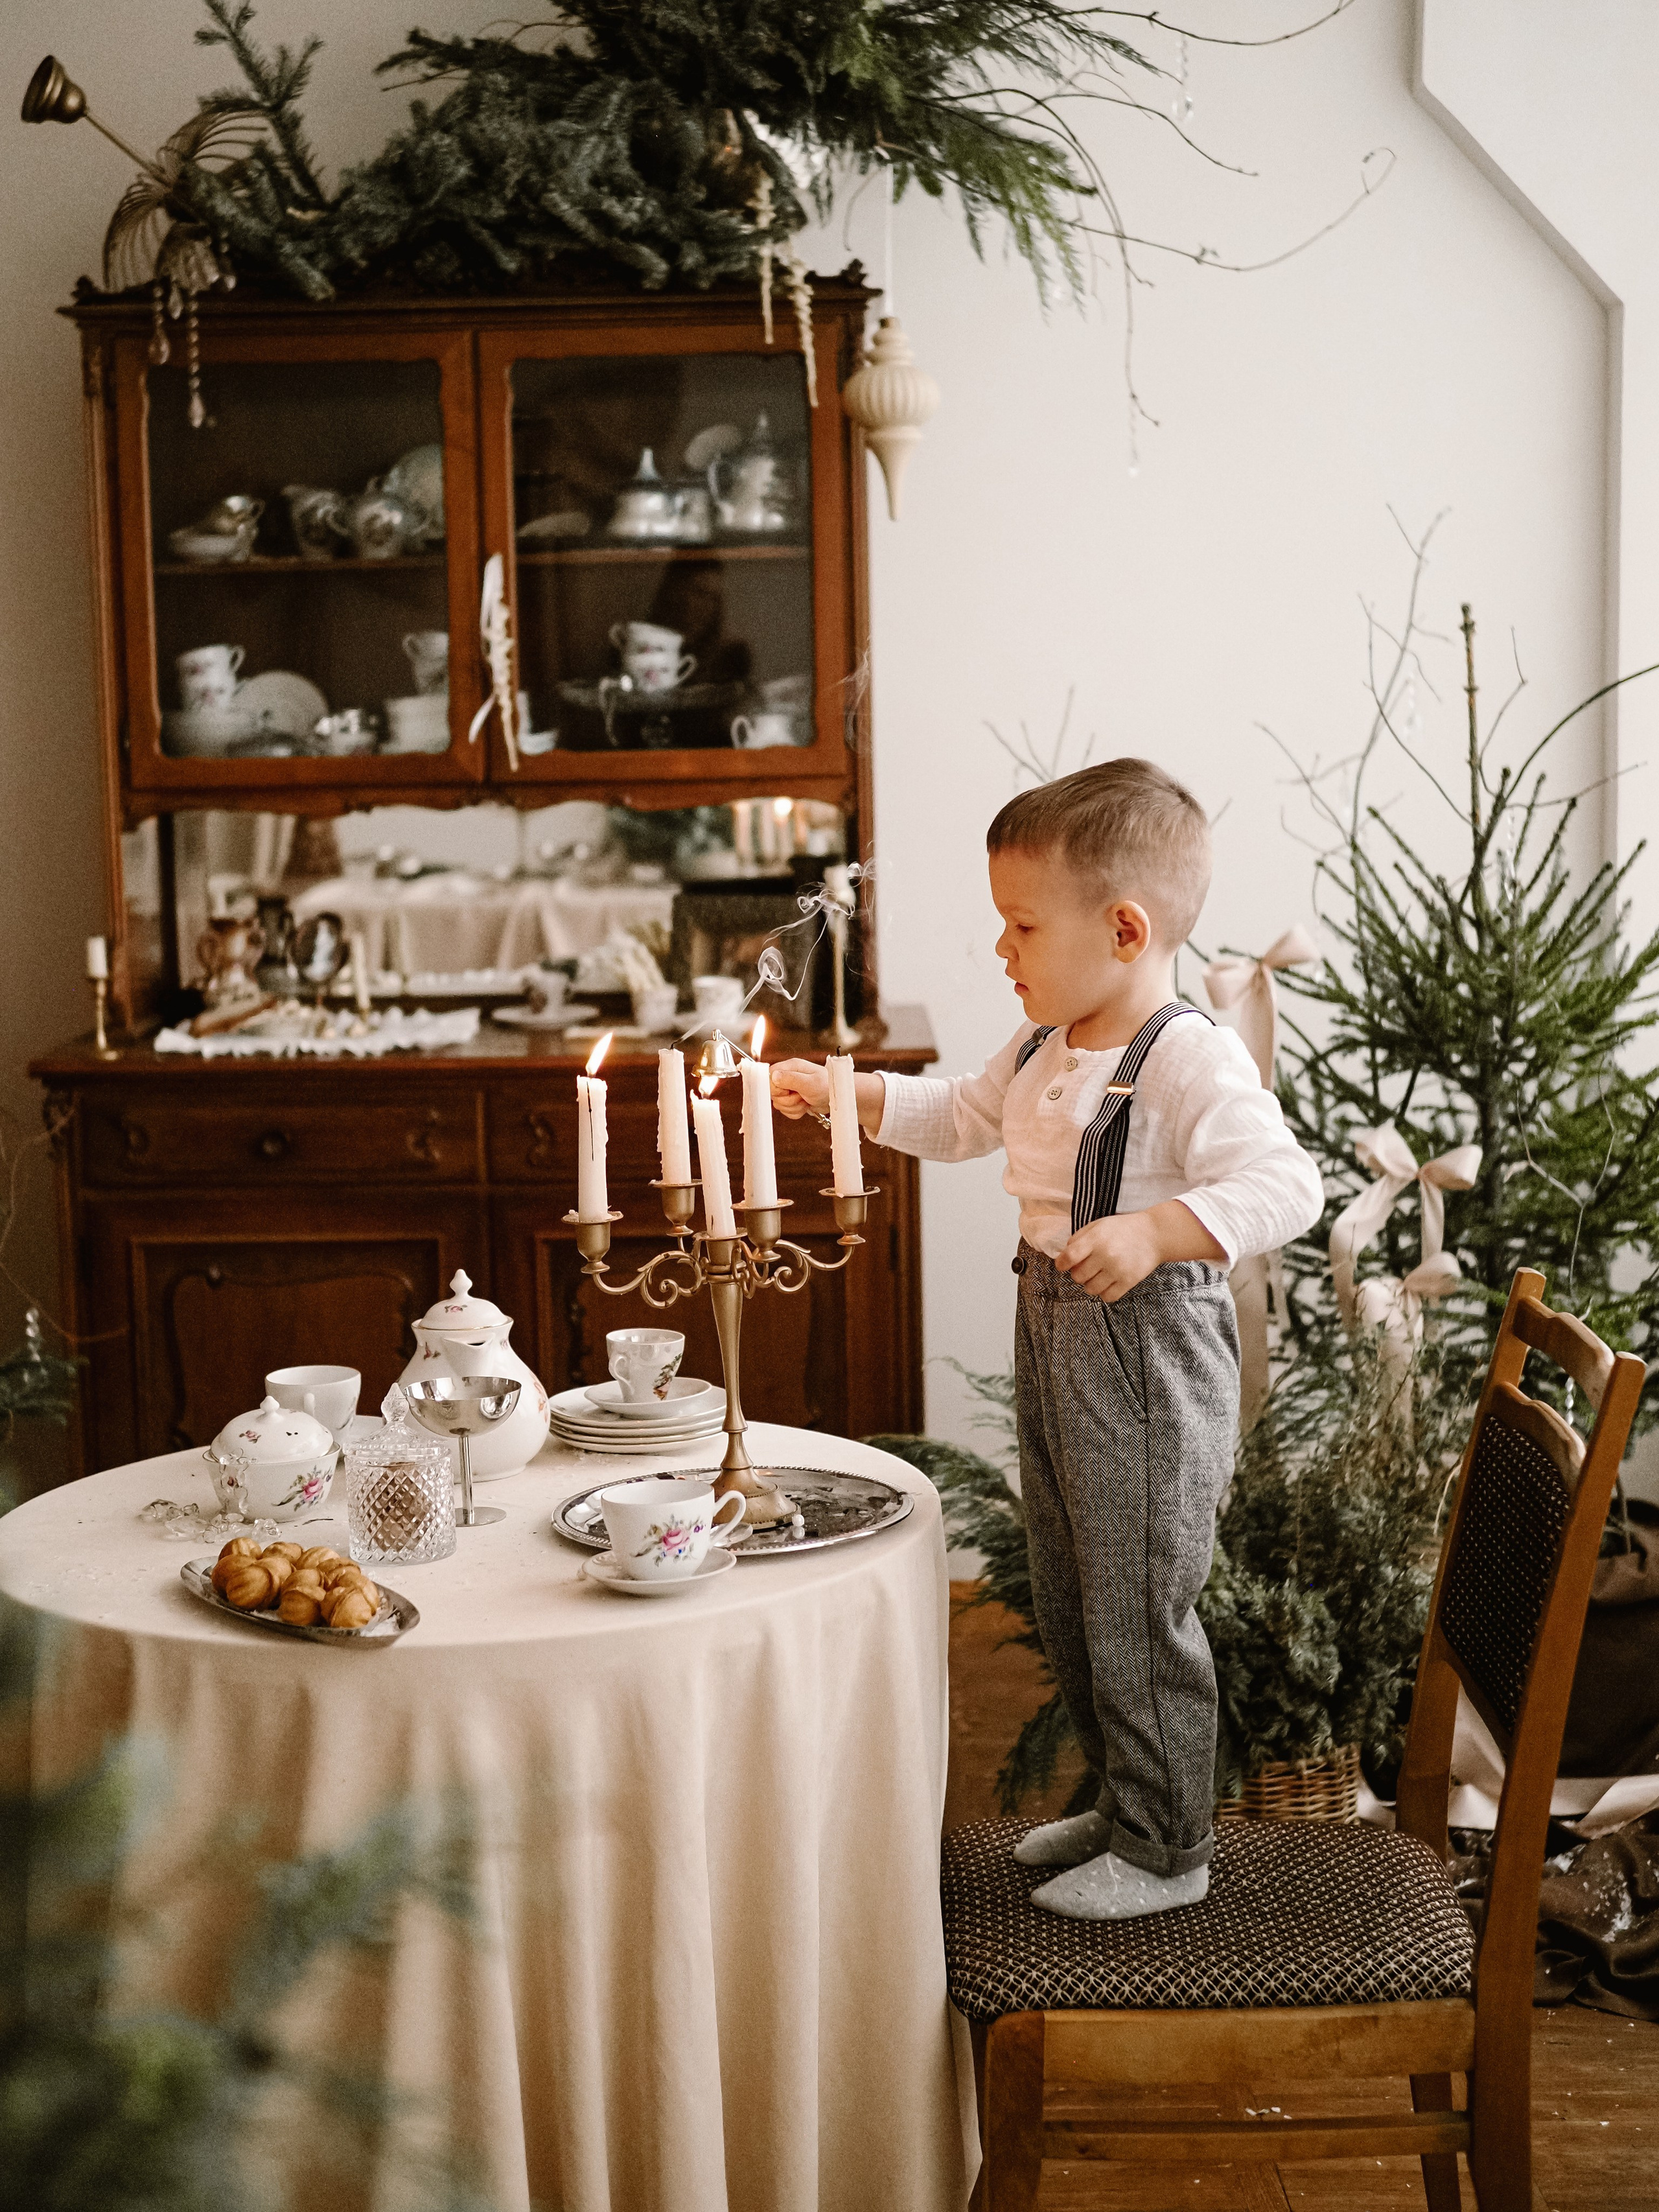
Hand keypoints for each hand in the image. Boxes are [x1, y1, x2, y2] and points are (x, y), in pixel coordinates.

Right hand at [770, 1057, 830, 1119]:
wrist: (838, 1098)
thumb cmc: (828, 1086)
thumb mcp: (810, 1083)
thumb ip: (791, 1079)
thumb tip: (774, 1076)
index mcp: (791, 1067)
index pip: (769, 1077)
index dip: (775, 1088)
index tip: (787, 1091)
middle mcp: (788, 1076)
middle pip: (773, 1093)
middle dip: (787, 1100)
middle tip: (801, 1096)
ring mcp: (790, 1089)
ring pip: (779, 1104)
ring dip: (793, 1107)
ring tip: (806, 1100)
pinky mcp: (793, 1100)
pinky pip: (786, 1110)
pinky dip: (796, 1112)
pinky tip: (806, 1106)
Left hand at [1055, 1202, 1224, 1301]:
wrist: (1155, 1234)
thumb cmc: (1123, 1229)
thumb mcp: (1098, 1225)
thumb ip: (1079, 1238)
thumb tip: (1063, 1256)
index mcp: (1096, 1239)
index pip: (1069, 1257)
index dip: (1061, 1264)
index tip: (1062, 1265)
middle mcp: (1105, 1255)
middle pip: (1078, 1276)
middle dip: (1078, 1273)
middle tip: (1086, 1267)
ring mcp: (1118, 1270)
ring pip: (1091, 1289)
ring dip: (1090, 1284)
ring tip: (1098, 1275)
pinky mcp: (1129, 1281)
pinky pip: (1107, 1297)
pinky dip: (1104, 1292)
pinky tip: (1108, 1283)